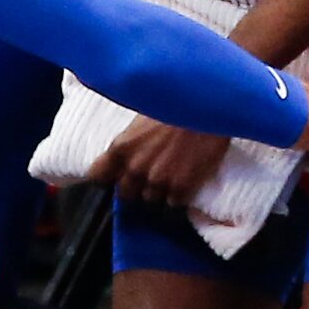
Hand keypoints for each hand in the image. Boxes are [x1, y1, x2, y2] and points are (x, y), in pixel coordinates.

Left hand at [94, 117, 230, 208]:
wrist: (211, 106)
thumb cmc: (180, 103)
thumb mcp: (144, 115)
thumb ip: (131, 139)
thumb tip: (129, 149)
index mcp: (121, 147)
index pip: (97, 177)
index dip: (106, 179)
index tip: (113, 178)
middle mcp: (135, 168)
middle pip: (125, 194)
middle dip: (135, 187)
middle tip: (149, 175)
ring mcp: (158, 181)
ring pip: (150, 201)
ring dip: (158, 192)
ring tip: (172, 175)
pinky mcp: (182, 189)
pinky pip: (173, 205)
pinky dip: (179, 198)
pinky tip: (186, 182)